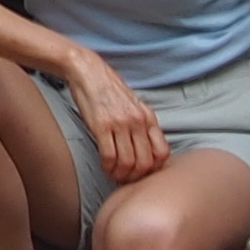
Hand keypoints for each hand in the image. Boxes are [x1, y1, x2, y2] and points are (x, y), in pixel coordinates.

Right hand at [67, 51, 168, 186]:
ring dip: (120, 175)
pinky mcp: (101, 125)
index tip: (142, 172)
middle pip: (145, 162)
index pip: (162, 152)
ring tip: (114, 175)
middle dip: (135, 177)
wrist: (87, 70)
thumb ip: (142, 124)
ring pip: (128, 163)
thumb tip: (146, 147)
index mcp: (148, 117)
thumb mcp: (134, 104)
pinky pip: (109, 156)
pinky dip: (107, 168)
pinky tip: (104, 167)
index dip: (154, 168)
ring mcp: (120, 123)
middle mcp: (138, 121)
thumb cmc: (108, 89)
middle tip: (126, 179)